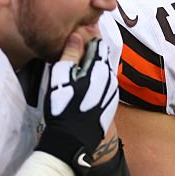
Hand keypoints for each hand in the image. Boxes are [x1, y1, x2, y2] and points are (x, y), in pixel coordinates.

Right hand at [39, 35, 117, 175]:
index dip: (87, 37)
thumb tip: (77, 35)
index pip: (98, 43)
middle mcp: (111, 79)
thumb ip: (71, 54)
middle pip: (103, 58)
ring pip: (105, 72)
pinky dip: (96, 81)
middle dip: (90, 52)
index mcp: (100, 69)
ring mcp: (113, 94)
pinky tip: (83, 86)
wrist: (72, 140)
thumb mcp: (61, 76)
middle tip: (74, 51)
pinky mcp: (110, 105)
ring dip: (93, 67)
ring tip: (77, 69)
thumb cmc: (64, 106)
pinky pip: (105, 86)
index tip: (76, 36)